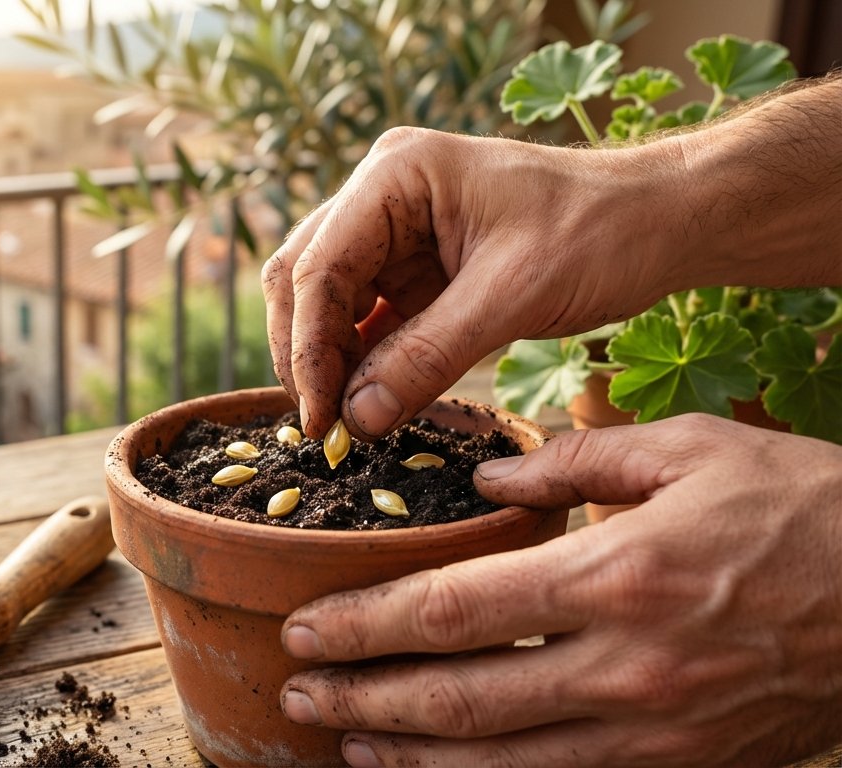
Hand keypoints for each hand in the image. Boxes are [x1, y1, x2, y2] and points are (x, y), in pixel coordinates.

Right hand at [261, 127, 685, 438]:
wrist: (661, 221)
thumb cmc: (600, 232)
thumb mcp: (513, 297)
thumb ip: (428, 357)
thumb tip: (356, 420)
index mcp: (396, 174)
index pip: (318, 265)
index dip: (308, 347)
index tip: (319, 417)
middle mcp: (382, 193)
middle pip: (304, 278)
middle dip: (308, 354)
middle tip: (323, 426)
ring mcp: (394, 228)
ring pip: (327, 301)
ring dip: (330, 361)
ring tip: (345, 422)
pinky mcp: (414, 265)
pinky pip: (367, 317)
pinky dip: (363, 361)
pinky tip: (368, 404)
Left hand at [278, 415, 841, 766]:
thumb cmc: (806, 509)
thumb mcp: (694, 450)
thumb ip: (577, 461)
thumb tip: (490, 480)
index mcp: (617, 576)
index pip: (453, 609)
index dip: (366, 623)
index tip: (306, 625)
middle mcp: (625, 667)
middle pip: (458, 697)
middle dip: (363, 698)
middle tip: (297, 691)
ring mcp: (654, 731)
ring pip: (502, 762)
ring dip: (410, 756)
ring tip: (346, 743)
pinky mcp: (685, 765)